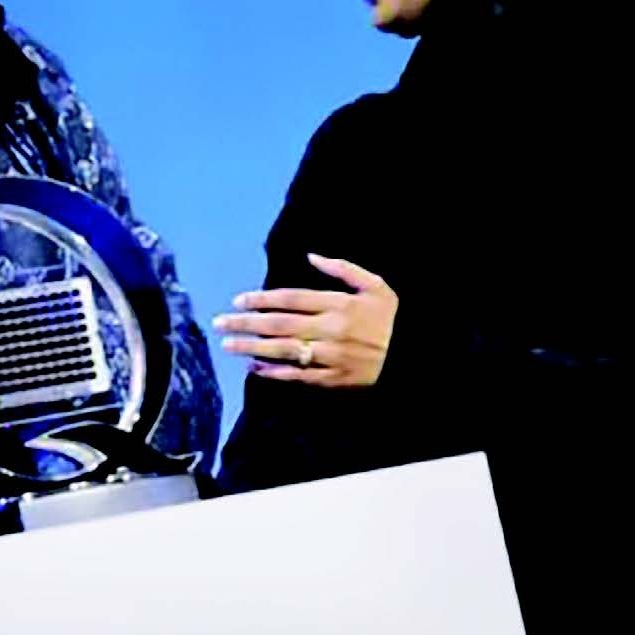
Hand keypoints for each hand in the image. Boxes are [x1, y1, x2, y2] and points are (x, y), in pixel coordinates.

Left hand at [213, 254, 397, 387]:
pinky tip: (255, 367)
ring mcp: (331, 356)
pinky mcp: (334, 379)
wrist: (414, 356)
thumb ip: (342, 269)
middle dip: (247, 323)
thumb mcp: (375, 285)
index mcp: (339, 304)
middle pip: (280, 324)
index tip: (239, 301)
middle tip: (220, 323)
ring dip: (253, 348)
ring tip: (228, 345)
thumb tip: (311, 256)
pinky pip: (299, 376)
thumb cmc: (392, 318)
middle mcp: (331, 330)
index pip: (291, 299)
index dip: (262, 299)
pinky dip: (275, 372)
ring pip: (284, 351)